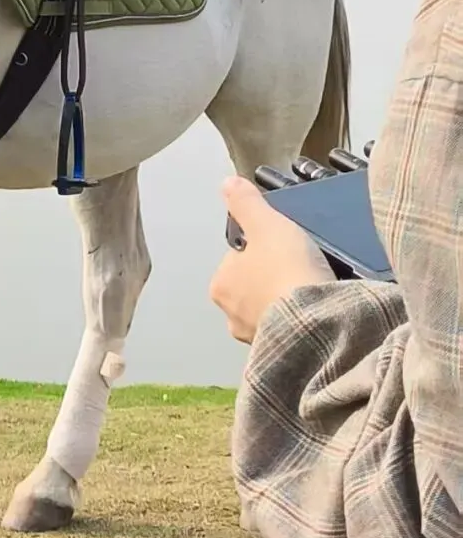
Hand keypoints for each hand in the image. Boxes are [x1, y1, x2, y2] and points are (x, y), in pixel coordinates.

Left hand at [209, 175, 335, 343]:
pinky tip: (315, 313)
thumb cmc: (286, 270)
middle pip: (253, 285)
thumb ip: (246, 204)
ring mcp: (255, 338)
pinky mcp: (281, 353)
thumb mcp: (267, 224)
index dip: (262, 248)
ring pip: (271, 311)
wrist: (317, 321)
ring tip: (312, 291)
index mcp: (220, 284)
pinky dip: (299, 322)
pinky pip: (289, 331)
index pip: (238, 258)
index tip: (283, 248)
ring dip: (287, 303)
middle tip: (300, 269)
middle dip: (273, 278)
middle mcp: (231, 315)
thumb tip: (228, 184)